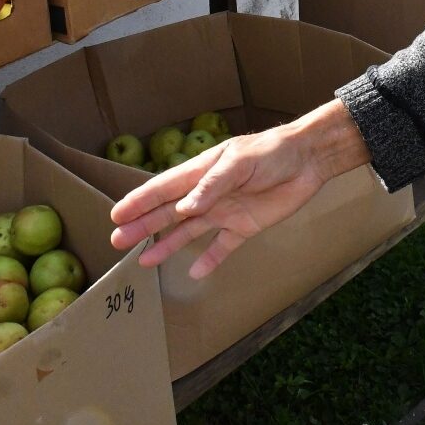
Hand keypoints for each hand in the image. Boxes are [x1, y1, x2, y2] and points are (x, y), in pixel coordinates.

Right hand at [109, 101, 370, 278]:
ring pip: (188, 232)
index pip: (164, 188)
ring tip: (143, 261)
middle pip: (169, 213)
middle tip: (117, 241)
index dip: (139, 201)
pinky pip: (222, 247)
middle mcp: (208, 194)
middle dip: (143, 226)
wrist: (308, 161)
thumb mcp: (240, 162)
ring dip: (166, 245)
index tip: (116, 215)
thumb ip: (212, 185)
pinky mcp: (244, 227)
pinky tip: (194, 273)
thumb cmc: (272, 152)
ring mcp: (225, 211)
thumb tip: (184, 208)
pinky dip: (209, 260)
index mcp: (202, 172)